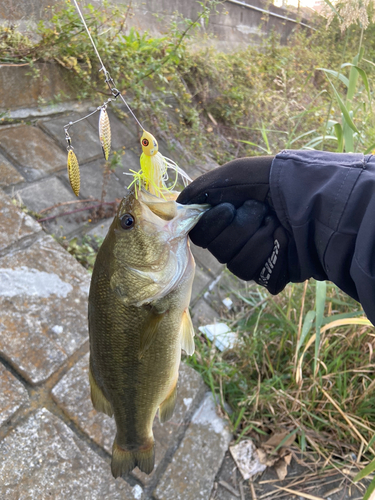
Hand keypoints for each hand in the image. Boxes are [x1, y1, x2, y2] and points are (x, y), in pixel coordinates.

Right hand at [177, 156, 289, 294]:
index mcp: (228, 215)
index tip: (227, 209)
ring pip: (233, 261)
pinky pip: (252, 270)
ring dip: (256, 237)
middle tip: (260, 210)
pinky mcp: (268, 272)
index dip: (209, 223)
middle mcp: (236, 237)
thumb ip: (203, 188)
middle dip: (239, 226)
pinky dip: (269, 250)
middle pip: (215, 247)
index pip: (200, 231)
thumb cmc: (279, 183)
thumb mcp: (237, 174)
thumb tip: (178, 203)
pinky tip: (283, 238)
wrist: (321, 202)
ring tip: (276, 223)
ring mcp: (252, 256)